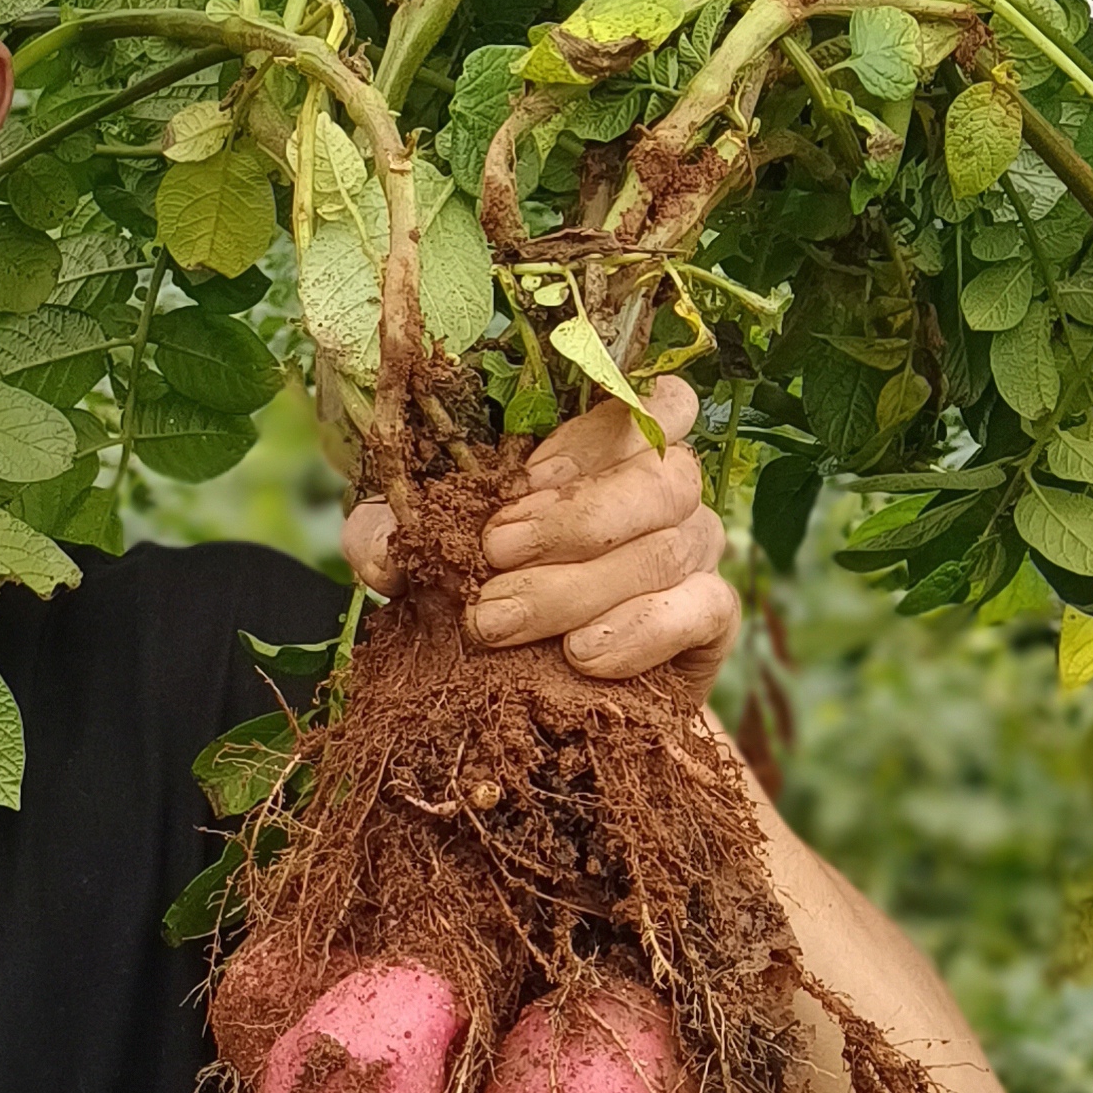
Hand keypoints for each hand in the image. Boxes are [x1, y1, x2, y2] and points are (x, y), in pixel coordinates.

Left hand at [341, 374, 737, 687]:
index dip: (592, 437)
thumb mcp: (422, 555)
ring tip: (499, 623)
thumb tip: (381, 550)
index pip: (646, 404)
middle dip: (572, 520)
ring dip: (578, 586)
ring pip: (670, 548)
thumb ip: (392, 537)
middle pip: (662, 477)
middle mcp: (665, 490)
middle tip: (492, 557)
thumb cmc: (483, 591)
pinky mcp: (712, 618)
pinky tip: (580, 656)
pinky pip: (701, 608)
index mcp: (609, 448)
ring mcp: (697, 550)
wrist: (534, 688)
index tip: (519, 482)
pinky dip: (638, 630)